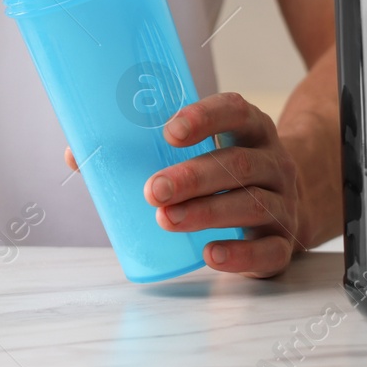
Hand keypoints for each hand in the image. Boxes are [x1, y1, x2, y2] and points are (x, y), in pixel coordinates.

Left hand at [63, 91, 307, 277]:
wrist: (290, 205)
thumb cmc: (223, 172)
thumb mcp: (200, 151)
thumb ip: (143, 148)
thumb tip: (76, 154)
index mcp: (249, 129)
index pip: (235, 111)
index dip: (205, 117)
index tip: (169, 131)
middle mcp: (273, 161)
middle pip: (239, 163)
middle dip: (193, 176)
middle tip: (152, 189)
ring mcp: (283, 202)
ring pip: (253, 204)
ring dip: (207, 213)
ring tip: (166, 219)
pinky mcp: (284, 242)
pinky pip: (269, 250)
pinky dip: (240, 255)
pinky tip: (210, 255)